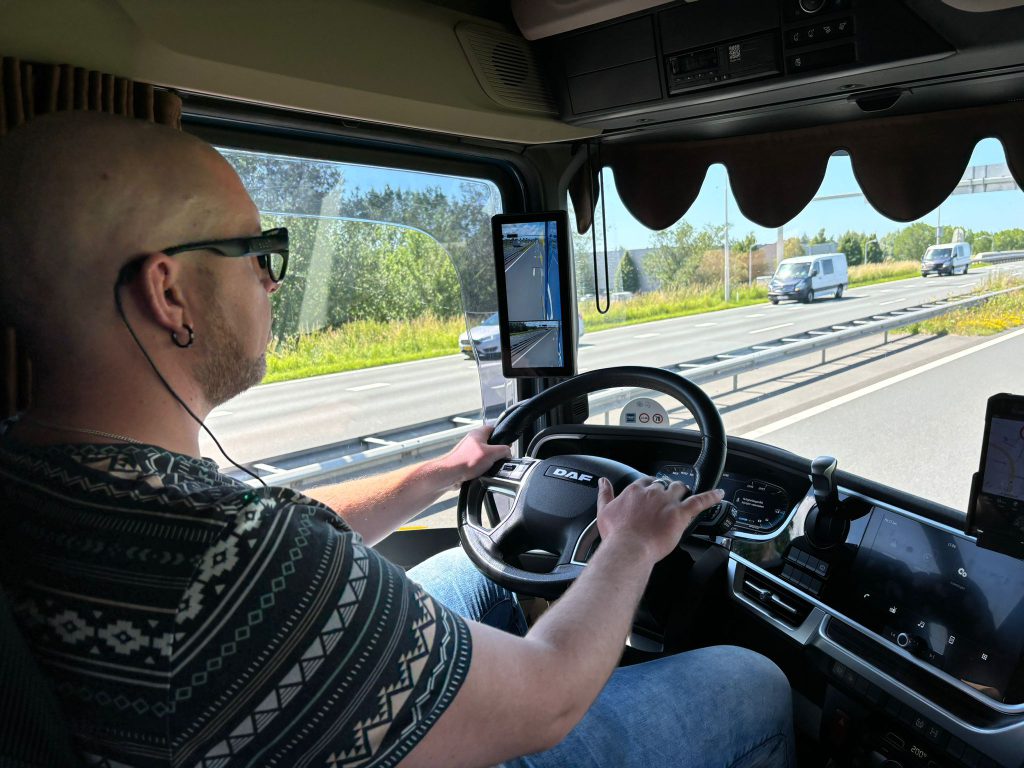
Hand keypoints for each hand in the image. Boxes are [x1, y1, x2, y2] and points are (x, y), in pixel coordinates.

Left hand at [437, 425, 511, 486]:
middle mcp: (472, 440)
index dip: (501, 435)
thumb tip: (508, 452)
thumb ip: (503, 450)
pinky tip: (483, 473)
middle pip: (490, 443)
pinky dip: (482, 468)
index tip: (507, 444)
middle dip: (496, 452)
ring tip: (490, 467)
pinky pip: (478, 463)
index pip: (493, 428)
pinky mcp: (465, 461)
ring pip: (484, 454)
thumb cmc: (467, 461)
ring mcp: (468, 451)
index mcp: (478, 433)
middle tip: (500, 458)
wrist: (451, 474)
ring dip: (489, 461)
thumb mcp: (492, 454)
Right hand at [595, 477, 724, 563]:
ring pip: (680, 488)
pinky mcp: (681, 514)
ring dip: (683, 490)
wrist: (628, 549)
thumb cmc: (616, 535)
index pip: (645, 481)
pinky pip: (699, 501)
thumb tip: (602, 482)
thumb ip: (604, 494)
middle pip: (663, 484)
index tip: (650, 493)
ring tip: (686, 495)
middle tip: (667, 500)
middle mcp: (652, 493)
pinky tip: (719, 494)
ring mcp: (668, 502)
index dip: (650, 487)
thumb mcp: (604, 511)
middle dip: (666, 490)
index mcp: (635, 491)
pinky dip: (711, 496)